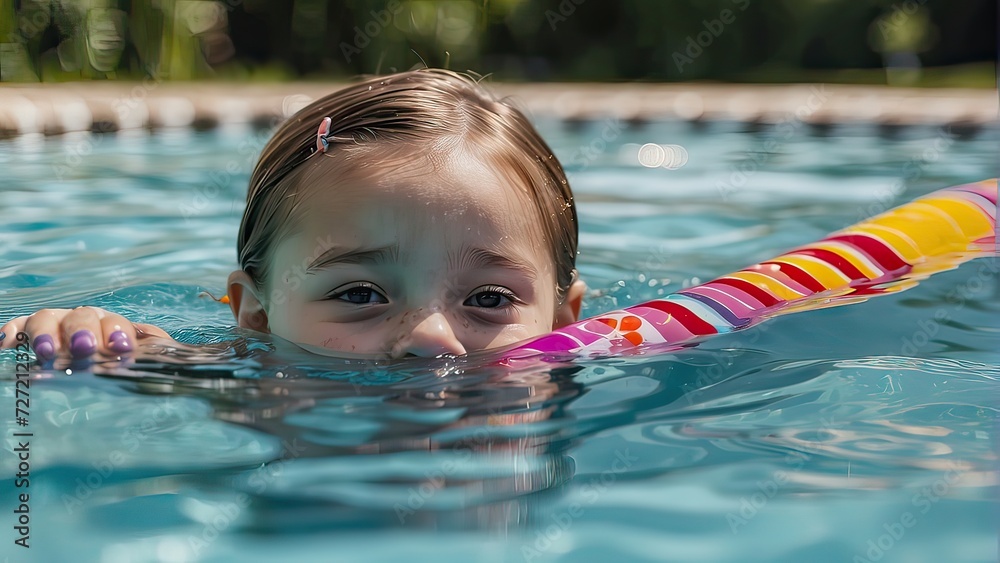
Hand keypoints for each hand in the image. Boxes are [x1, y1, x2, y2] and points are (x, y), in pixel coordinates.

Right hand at [0, 307, 172, 360]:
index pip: (115, 322)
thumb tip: (184, 360)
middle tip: (86, 349)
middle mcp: (86, 320)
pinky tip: (5, 343)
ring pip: (47, 318)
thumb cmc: (129, 365)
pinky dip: (12, 330)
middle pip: (82, 316)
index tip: (123, 348)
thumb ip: (162, 354)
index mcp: (115, 325)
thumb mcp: (151, 360)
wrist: (112, 366)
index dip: (118, 332)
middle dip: (83, 331)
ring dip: (47, 333)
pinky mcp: (33, 334)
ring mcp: (58, 325)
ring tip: (48, 353)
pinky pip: (20, 326)